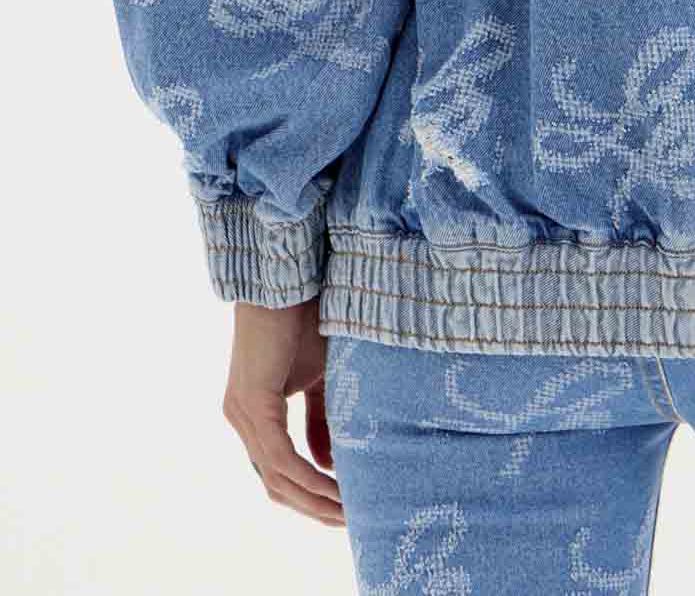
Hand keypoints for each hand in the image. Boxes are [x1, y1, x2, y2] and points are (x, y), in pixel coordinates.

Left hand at [222, 295, 344, 527]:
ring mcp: (242, 415)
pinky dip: (307, 477)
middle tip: (348, 522)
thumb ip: (322, 420)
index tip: (343, 508)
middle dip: (313, 507)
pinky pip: (280, 458)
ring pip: (276, 478)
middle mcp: (241, 420)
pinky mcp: (253, 405)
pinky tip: (333, 487)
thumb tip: (330, 463)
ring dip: (313, 500)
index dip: (308, 495)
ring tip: (347, 512)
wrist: (289, 277)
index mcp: (255, 414)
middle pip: (275, 485)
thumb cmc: (306, 318)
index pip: (278, 470)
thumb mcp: (321, 378)